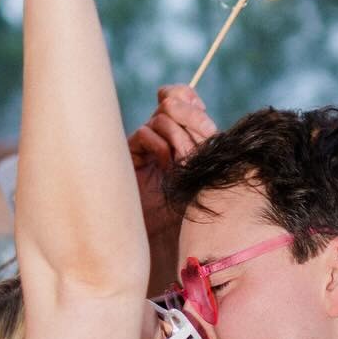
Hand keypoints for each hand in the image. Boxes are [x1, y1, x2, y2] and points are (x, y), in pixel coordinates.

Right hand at [129, 85, 216, 286]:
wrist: (171, 241)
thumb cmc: (195, 209)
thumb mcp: (207, 168)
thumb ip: (203, 135)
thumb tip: (194, 99)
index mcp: (186, 135)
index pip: (182, 97)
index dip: (191, 100)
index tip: (205, 116)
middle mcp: (165, 138)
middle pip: (173, 102)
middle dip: (191, 117)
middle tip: (201, 138)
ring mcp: (147, 148)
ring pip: (161, 117)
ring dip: (178, 136)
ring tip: (183, 162)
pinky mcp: (130, 158)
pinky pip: (144, 134)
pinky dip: (159, 145)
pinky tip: (165, 165)